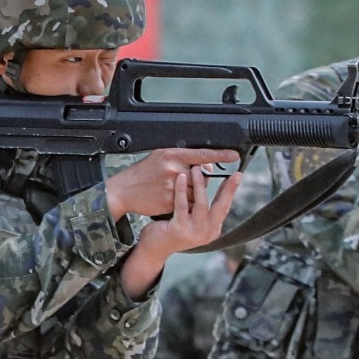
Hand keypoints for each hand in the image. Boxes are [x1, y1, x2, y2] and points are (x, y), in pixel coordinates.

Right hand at [106, 146, 242, 219]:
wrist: (124, 191)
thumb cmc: (142, 173)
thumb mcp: (160, 156)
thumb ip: (183, 157)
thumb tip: (206, 163)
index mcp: (172, 154)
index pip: (202, 154)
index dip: (220, 155)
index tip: (234, 156)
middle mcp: (174, 169)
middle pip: (201, 177)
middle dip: (199, 181)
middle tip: (186, 181)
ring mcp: (172, 187)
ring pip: (197, 192)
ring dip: (194, 195)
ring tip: (176, 191)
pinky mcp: (170, 202)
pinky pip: (188, 204)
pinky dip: (185, 204)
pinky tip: (173, 200)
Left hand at [121, 165, 244, 295]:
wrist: (153, 248)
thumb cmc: (171, 228)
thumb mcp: (191, 219)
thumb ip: (201, 208)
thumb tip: (209, 182)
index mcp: (212, 230)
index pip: (224, 207)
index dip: (230, 191)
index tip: (237, 175)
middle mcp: (206, 233)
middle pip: (221, 207)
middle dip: (229, 189)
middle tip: (235, 173)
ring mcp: (193, 233)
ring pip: (201, 204)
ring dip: (200, 184)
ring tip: (197, 168)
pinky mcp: (179, 230)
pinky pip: (182, 206)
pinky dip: (182, 190)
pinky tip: (181, 177)